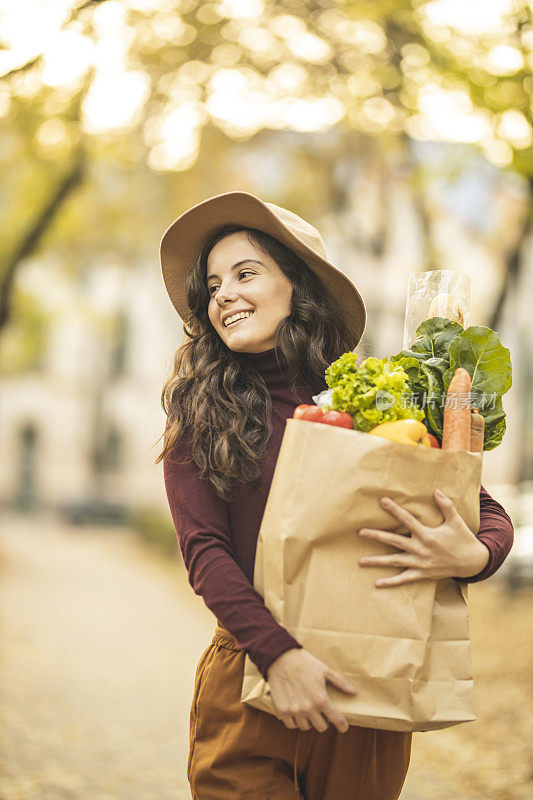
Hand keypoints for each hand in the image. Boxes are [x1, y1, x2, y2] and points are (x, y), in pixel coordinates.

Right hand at [267, 647, 356, 732]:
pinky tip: (297, 712)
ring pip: (306, 727)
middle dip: (324, 721)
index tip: (343, 727)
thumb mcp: (325, 670)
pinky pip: (291, 725)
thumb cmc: (305, 662)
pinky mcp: (282, 710)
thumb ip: (341, 683)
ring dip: (309, 721)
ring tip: (308, 711)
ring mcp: (294, 710)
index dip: (342, 725)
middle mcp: (308, 708)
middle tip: (322, 713)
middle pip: (321, 727)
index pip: (336, 720)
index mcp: (321, 699)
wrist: (281, 657)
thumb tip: (354, 692)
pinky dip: (295, 721)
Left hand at [357, 490, 489, 587]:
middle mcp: (421, 549)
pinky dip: (391, 582)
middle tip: (360, 532)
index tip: (382, 501)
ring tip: (360, 561)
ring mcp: (420, 563)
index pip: (407, 520)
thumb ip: (446, 505)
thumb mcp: (456, 521)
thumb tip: (436, 491)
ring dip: (377, 561)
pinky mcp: (422, 574)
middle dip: (376, 536)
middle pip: (394, 541)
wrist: (473, 563)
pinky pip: (404, 579)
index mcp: (427, 535)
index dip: (394, 509)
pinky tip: (377, 584)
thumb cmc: (463, 539)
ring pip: (395, 561)